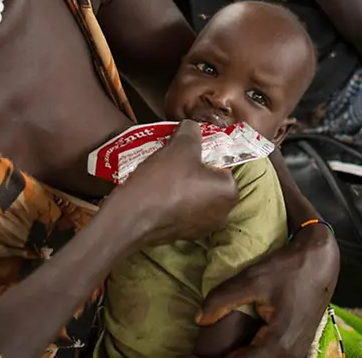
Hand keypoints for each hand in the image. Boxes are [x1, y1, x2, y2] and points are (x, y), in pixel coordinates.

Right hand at [114, 120, 237, 245]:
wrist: (131, 215)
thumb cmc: (164, 181)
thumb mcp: (181, 145)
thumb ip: (191, 131)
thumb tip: (192, 127)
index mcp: (229, 193)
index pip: (223, 164)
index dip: (205, 152)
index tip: (188, 148)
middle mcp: (221, 214)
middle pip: (208, 180)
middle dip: (192, 168)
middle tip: (175, 156)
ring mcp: (201, 228)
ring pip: (194, 195)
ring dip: (181, 183)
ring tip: (163, 170)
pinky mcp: (181, 234)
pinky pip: (180, 208)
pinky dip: (171, 198)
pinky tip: (156, 188)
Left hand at [198, 224, 339, 356]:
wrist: (322, 261)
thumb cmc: (289, 268)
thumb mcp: (254, 278)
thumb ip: (223, 299)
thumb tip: (200, 320)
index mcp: (278, 345)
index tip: (186, 357)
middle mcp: (289, 356)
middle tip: (191, 355)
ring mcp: (294, 355)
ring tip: (205, 353)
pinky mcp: (294, 348)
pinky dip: (245, 355)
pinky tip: (229, 349)